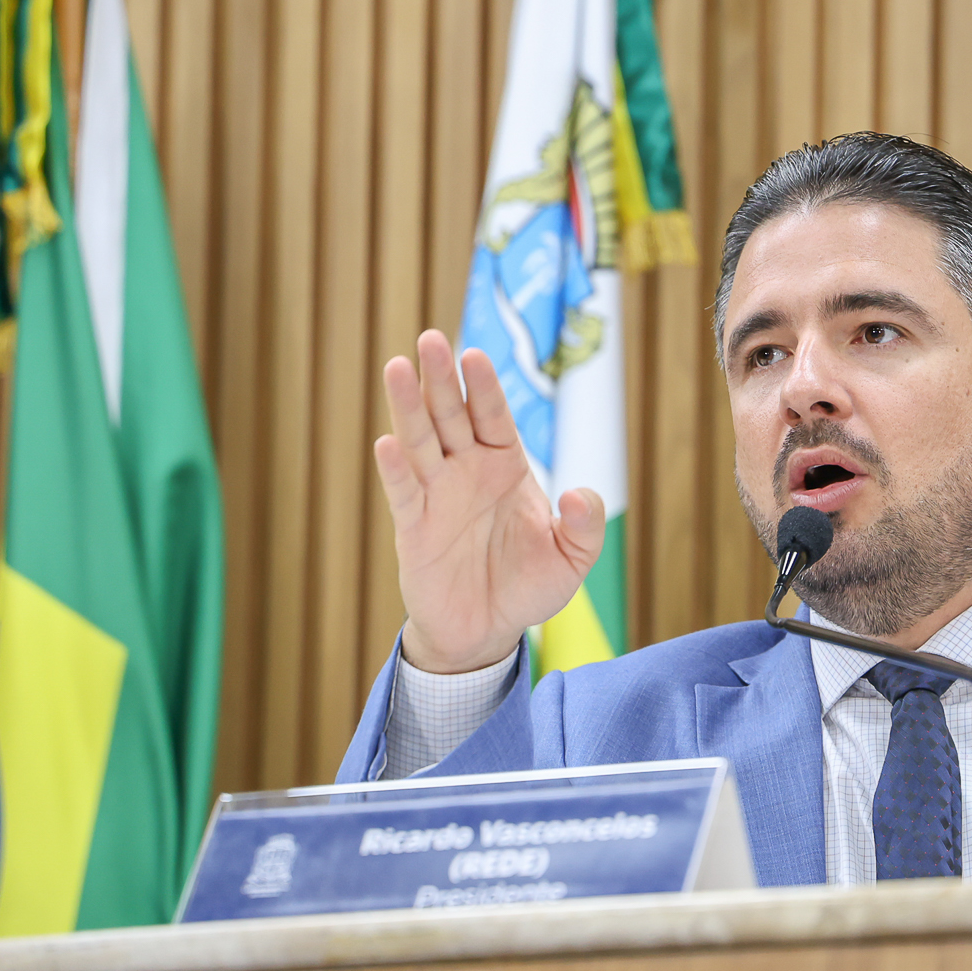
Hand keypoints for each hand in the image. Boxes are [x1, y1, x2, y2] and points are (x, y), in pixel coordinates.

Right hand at [373, 330, 604, 673]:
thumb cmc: (527, 587)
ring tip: (396, 367)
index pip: (495, 416)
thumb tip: (583, 495)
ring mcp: (437, 495)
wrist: (487, 631)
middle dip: (442, 378)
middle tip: (430, 339)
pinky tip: (387, 442)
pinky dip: (395, 468)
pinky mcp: (413, 527)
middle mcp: (468, 471)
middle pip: (452, 415)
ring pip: (420, 441)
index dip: (486, 387)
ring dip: (408, 406)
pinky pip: (403, 491)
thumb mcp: (571, 560)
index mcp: (506, 466)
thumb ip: (584, 526)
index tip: (477, 355)